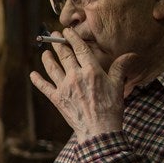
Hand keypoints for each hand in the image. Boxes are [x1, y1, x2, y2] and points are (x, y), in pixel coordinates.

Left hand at [29, 27, 140, 142]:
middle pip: (64, 56)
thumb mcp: (118, 86)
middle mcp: (75, 76)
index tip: (67, 31)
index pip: (80, 49)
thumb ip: (120, 68)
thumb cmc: (111, 109)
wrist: (99, 131)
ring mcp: (64, 88)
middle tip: (54, 36)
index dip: (72, 38)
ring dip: (47, 59)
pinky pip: (44, 87)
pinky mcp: (57, 99)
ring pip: (52, 68)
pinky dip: (38, 80)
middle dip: (58, 44)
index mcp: (91, 71)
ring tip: (44, 52)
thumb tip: (130, 55)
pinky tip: (33, 75)